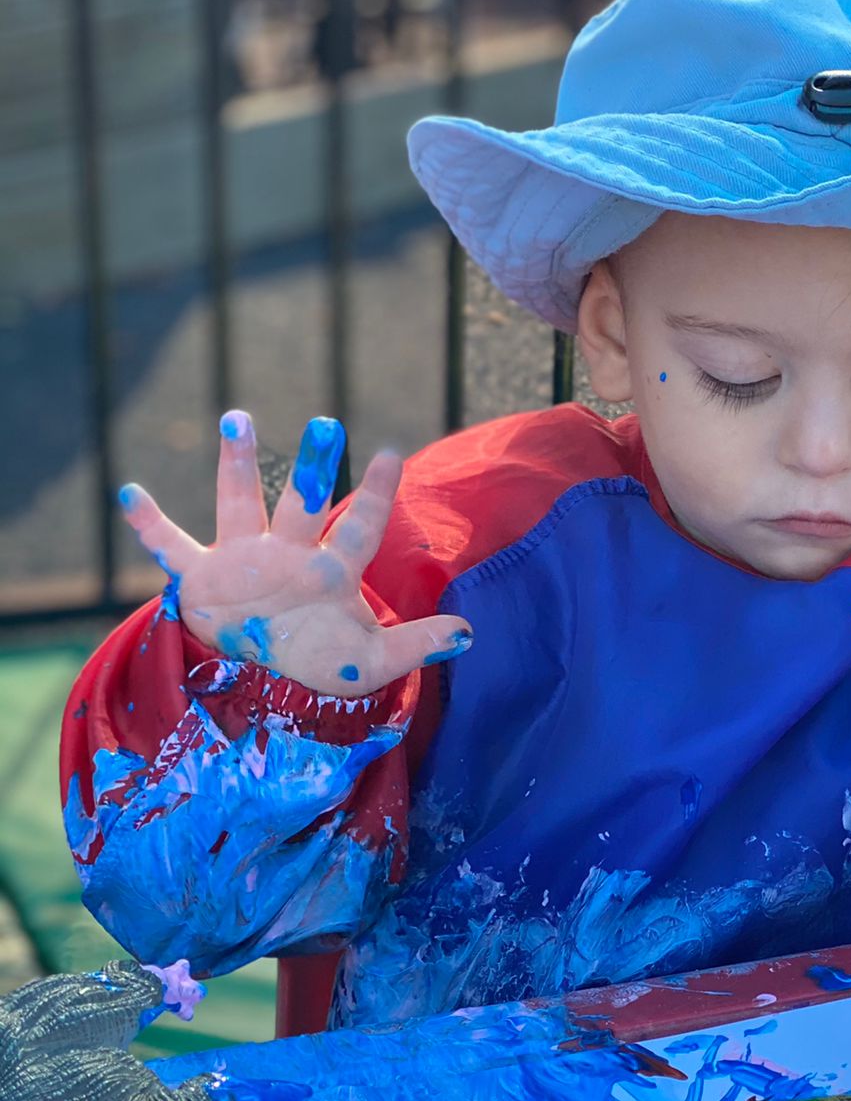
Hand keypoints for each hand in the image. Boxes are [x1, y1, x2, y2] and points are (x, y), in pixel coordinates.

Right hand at [119, 411, 471, 695]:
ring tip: (237, 418)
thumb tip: (471, 634)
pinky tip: (129, 494)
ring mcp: (244, 562)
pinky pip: (172, 548)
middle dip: (316, 469)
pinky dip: (149, 526)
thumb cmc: (320, 662)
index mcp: (331, 571)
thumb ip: (418, 644)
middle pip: (304, 504)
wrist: (267, 681)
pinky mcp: (203, 580)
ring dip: (238, 466)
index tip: (391, 454)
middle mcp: (288, 554)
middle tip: (328, 425)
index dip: (376, 494)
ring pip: (240, 506)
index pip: (360, 527)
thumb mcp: (372, 662)